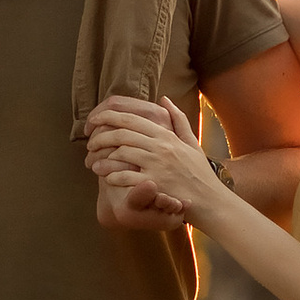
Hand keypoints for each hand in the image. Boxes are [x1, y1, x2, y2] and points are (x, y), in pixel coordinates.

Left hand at [82, 94, 219, 226]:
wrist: (211, 200)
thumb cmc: (200, 173)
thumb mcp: (191, 142)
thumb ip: (177, 120)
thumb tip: (163, 99)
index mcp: (166, 135)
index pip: (132, 119)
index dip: (108, 118)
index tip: (95, 122)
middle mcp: (161, 146)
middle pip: (122, 134)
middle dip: (101, 136)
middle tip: (89, 143)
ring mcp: (157, 165)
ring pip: (121, 153)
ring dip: (102, 157)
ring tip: (92, 163)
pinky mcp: (155, 184)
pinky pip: (127, 176)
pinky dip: (113, 176)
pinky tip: (106, 178)